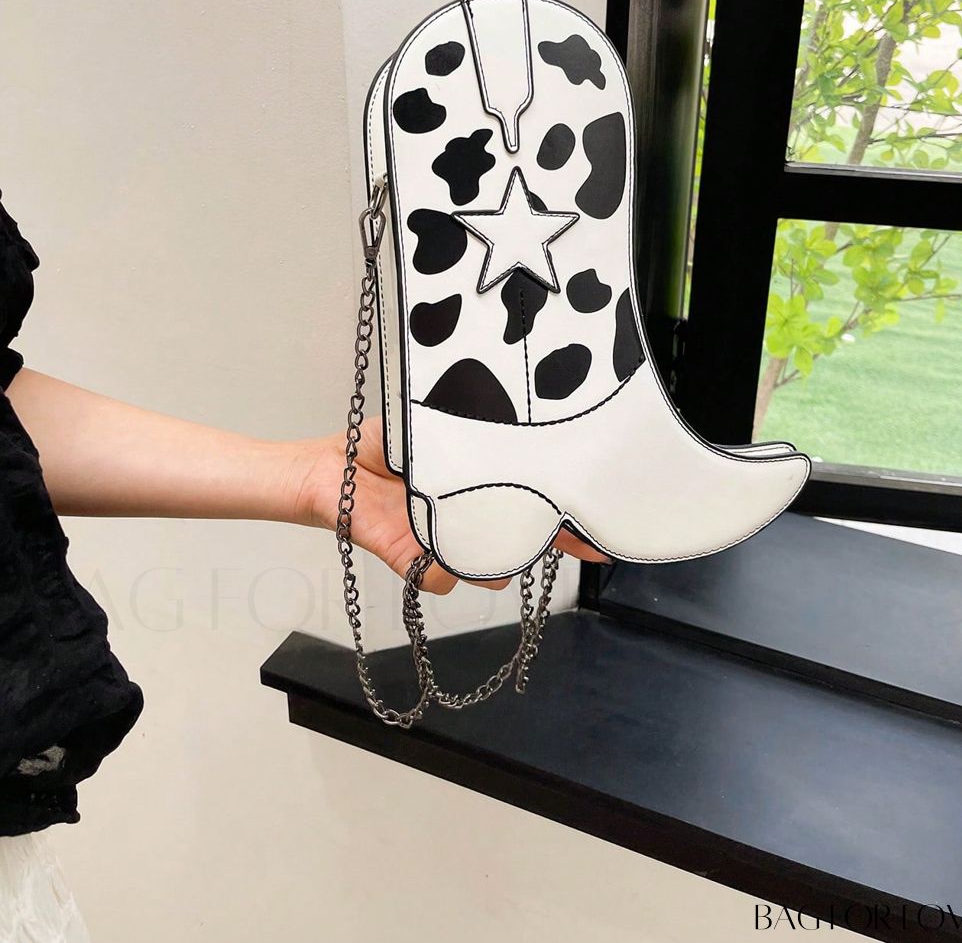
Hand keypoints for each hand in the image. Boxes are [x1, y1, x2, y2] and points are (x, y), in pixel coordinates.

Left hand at [291, 416, 607, 595]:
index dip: (570, 519)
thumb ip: (469, 429)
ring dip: (490, 552)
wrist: (328, 467)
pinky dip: (435, 566)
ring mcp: (441, 545)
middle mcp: (467, 521)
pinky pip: (436, 579)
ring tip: (480, 518)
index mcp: (479, 487)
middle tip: (571, 533)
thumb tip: (507, 411)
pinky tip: (424, 540)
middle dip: (550, 542)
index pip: (534, 506)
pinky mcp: (407, 558)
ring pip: (487, 570)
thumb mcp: (435, 423)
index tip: (604, 527)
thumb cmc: (383, 444)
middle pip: (522, 545)